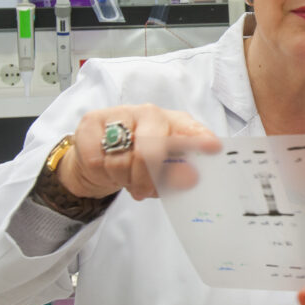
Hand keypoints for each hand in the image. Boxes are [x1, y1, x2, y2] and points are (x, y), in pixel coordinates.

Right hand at [58, 104, 220, 200]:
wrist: (98, 158)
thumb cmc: (138, 162)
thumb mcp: (162, 171)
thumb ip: (177, 173)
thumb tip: (190, 178)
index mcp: (175, 123)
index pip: (190, 129)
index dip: (200, 138)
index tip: (213, 148)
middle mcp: (150, 113)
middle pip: (151, 147)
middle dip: (148, 177)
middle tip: (146, 191)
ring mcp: (120, 114)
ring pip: (122, 159)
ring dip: (125, 180)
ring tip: (129, 181)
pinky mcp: (91, 123)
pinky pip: (97, 160)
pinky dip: (103, 174)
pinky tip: (109, 172)